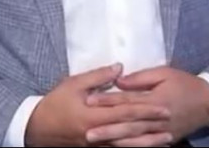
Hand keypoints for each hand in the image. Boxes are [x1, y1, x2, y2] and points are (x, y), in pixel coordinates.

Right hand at [25, 63, 171, 146]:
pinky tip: (146, 146)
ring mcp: (97, 145)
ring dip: (147, 142)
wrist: (37, 129)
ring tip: (166, 139)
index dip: (147, 110)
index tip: (165, 107)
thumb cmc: (55, 104)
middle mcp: (98, 134)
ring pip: (127, 145)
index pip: (127, 112)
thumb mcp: (74, 84)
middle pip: (131, 130)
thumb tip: (119, 68)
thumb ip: (98, 77)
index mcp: (94, 115)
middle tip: (171, 122)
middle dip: (152, 126)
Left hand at [85, 67, 208, 145]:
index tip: (89, 101)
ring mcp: (161, 132)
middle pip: (128, 124)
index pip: (127, 100)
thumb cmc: (184, 83)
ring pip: (134, 138)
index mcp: (155, 98)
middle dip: (106, 128)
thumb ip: (141, 78)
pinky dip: (131, 147)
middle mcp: (156, 118)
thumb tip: (119, 80)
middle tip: (87, 132)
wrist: (208, 102)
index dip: (107, 101)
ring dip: (114, 140)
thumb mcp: (164, 72)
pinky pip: (145, 145)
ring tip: (96, 142)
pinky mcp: (164, 139)